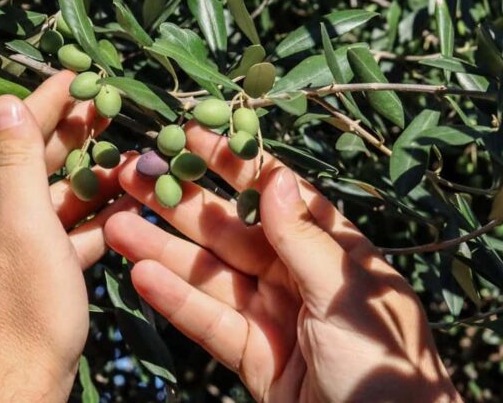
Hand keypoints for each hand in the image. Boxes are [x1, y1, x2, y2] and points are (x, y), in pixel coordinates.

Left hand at [0, 72, 137, 400]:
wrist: (16, 396)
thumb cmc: (23, 316)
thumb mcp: (21, 230)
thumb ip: (14, 164)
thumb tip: (4, 103)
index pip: (6, 135)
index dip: (43, 103)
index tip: (77, 76)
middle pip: (28, 164)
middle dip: (71, 135)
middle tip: (110, 107)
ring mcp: (3, 252)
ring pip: (48, 201)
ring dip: (88, 179)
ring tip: (128, 155)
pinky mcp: (26, 278)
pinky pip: (59, 237)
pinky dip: (90, 221)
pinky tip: (124, 209)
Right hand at [105, 122, 461, 401]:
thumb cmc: (385, 366)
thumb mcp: (347, 294)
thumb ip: (303, 238)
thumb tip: (274, 176)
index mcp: (330, 251)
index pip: (272, 195)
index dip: (229, 164)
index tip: (187, 135)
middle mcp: (296, 276)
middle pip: (228, 231)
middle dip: (180, 203)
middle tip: (132, 175)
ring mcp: (270, 316)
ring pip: (208, 275)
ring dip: (163, 250)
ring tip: (116, 224)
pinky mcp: (250, 356)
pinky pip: (207, 321)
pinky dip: (175, 301)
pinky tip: (141, 277)